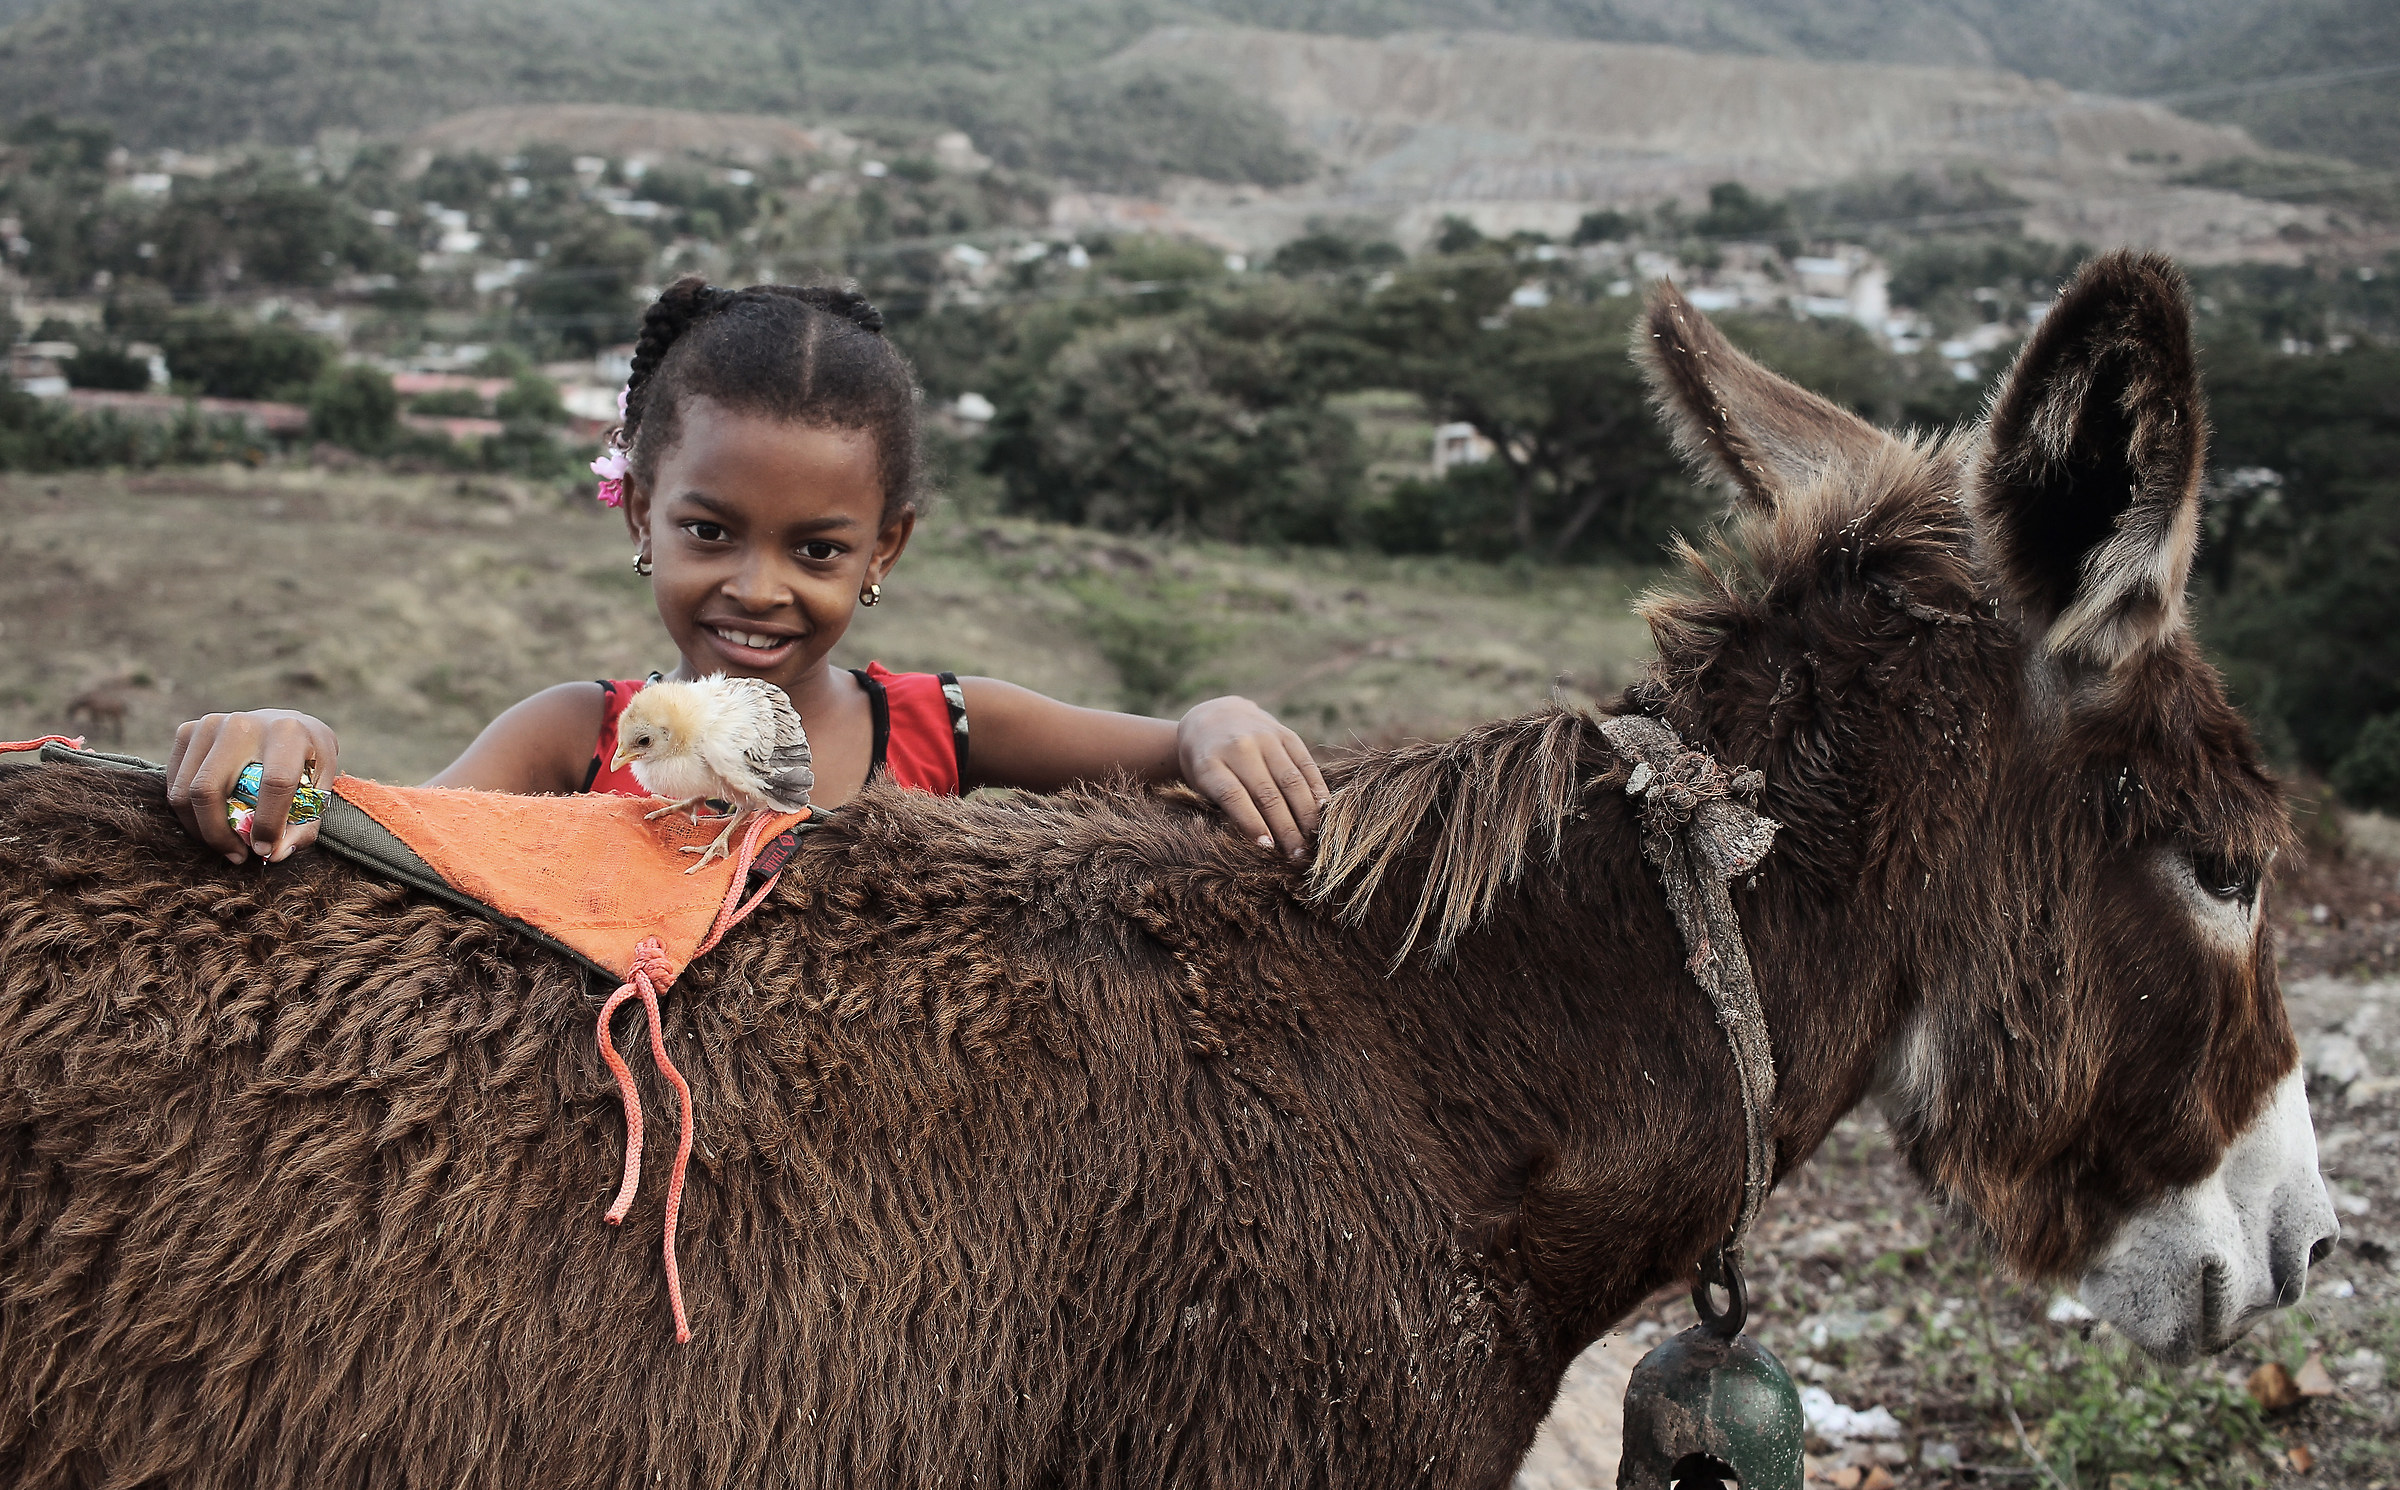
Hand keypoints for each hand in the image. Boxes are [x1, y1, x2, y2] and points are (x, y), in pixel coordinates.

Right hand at [166, 709, 339, 864]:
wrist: (284, 724)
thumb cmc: (306, 761)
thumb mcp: (320, 787)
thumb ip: (304, 824)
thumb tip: (272, 855)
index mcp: (288, 732)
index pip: (275, 783)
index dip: (268, 823)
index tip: (264, 850)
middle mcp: (243, 724)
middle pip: (209, 789)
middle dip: (218, 834)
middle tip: (237, 856)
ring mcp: (209, 725)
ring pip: (185, 792)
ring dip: (201, 830)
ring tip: (225, 845)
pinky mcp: (187, 732)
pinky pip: (174, 786)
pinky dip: (189, 815)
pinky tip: (211, 824)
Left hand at [1176, 696, 1328, 858]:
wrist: (1214, 716)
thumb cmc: (1205, 763)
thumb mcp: (1201, 783)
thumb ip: (1224, 807)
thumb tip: (1260, 843)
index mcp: (1210, 763)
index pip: (1234, 796)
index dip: (1252, 823)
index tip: (1268, 848)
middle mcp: (1238, 748)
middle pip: (1267, 794)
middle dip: (1285, 829)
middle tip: (1297, 856)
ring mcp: (1264, 738)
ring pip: (1291, 782)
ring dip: (1305, 814)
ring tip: (1313, 840)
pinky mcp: (1286, 734)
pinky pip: (1306, 765)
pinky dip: (1316, 789)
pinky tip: (1323, 810)